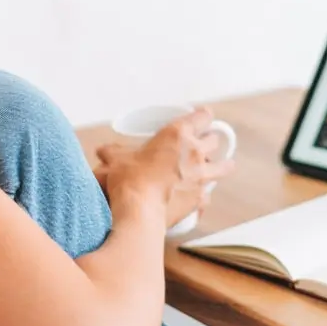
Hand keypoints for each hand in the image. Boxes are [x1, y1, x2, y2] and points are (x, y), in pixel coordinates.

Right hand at [96, 107, 235, 227]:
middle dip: (210, 141)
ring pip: (224, 166)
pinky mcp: (200, 198)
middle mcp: (195, 152)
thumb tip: (102, 151)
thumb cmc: (129, 179)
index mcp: (177, 134)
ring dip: (221, 165)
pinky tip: (198, 198)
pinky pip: (209, 195)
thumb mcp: (115, 159)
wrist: (138, 209)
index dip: (202, 116)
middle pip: (215, 140)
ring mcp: (201, 176)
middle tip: (202, 145)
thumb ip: (111, 152)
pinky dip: (204, 196)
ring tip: (216, 168)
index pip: (202, 116)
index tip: (200, 117)